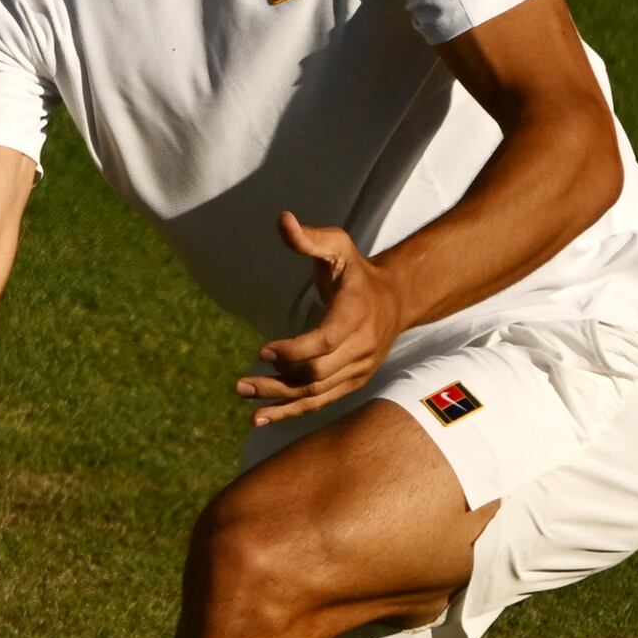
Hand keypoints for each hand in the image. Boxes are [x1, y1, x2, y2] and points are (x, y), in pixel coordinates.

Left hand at [240, 211, 403, 423]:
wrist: (396, 299)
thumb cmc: (357, 271)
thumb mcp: (338, 247)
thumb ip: (310, 239)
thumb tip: (283, 219)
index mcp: (355, 315)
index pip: (325, 342)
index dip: (294, 350)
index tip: (261, 351)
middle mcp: (361, 347)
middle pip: (317, 373)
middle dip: (278, 379)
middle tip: (241, 383)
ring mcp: (358, 368)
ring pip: (317, 392)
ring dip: (279, 399)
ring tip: (243, 396)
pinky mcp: (352, 382)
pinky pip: (320, 401)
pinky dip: (291, 412)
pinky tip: (261, 418)